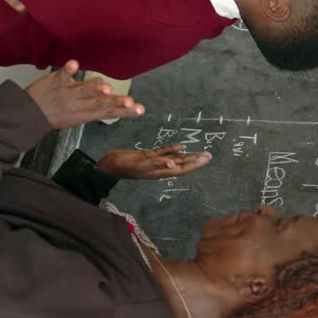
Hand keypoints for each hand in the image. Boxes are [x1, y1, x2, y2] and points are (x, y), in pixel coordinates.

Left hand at [25, 60, 143, 128]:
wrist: (30, 114)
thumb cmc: (56, 115)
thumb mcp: (78, 116)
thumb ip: (95, 104)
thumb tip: (110, 92)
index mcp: (85, 113)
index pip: (108, 112)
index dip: (124, 111)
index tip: (139, 109)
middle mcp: (78, 103)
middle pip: (100, 102)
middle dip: (116, 102)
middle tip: (130, 102)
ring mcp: (68, 92)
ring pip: (84, 90)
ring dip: (95, 88)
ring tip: (106, 88)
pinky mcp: (56, 82)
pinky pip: (62, 75)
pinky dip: (68, 69)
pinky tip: (74, 63)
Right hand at [97, 143, 211, 179]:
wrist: (108, 166)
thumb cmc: (122, 166)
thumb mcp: (140, 165)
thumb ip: (156, 163)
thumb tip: (173, 164)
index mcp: (159, 172)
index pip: (182, 168)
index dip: (195, 164)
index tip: (207, 159)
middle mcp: (159, 168)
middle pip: (182, 164)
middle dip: (195, 160)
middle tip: (209, 155)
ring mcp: (154, 162)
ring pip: (175, 158)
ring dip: (187, 156)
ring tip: (200, 152)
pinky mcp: (147, 156)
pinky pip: (163, 152)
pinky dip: (172, 149)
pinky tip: (180, 145)